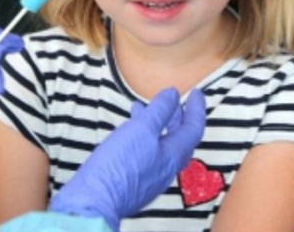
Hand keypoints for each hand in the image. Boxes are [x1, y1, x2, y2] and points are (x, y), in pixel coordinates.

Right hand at [50, 88, 205, 231]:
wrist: (96, 199)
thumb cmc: (119, 164)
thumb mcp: (141, 129)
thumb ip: (159, 111)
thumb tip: (173, 94)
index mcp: (173, 155)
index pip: (193, 129)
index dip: (196, 109)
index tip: (196, 93)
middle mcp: (166, 168)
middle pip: (178, 139)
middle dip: (176, 117)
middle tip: (173, 102)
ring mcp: (150, 177)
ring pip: (159, 146)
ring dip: (154, 125)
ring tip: (141, 109)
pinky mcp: (134, 181)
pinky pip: (145, 154)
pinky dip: (141, 137)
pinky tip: (126, 133)